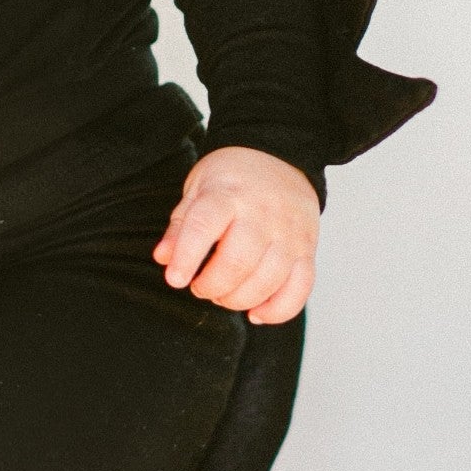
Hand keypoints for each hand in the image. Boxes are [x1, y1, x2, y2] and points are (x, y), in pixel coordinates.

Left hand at [154, 146, 318, 323]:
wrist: (281, 157)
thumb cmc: (232, 179)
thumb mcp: (199, 189)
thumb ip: (181, 225)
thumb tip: (164, 258)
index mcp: (228, 194)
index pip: (205, 226)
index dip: (187, 257)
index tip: (175, 279)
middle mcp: (263, 212)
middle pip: (238, 261)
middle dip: (212, 286)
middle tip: (200, 287)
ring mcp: (289, 232)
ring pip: (268, 279)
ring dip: (240, 300)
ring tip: (224, 296)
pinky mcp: (307, 249)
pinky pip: (300, 288)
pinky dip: (277, 310)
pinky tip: (256, 313)